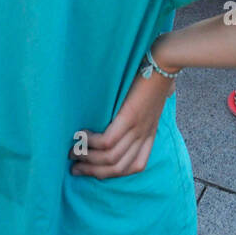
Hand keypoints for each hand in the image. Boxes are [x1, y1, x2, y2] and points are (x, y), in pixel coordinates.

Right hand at [70, 63, 173, 180]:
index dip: (113, 172)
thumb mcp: (153, 100)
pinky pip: (108, 141)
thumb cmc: (156, 76)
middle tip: (74, 168)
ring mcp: (138, 128)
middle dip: (93, 172)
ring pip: (111, 158)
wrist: (163, 62)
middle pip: (118, 168)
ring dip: (88, 160)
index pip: (134, 166)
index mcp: (149, 134)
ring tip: (72, 153)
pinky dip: (91, 143)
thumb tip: (141, 100)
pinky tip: (82, 136)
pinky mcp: (129, 117)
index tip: (94, 169)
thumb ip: (146, 107)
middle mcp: (144, 135)